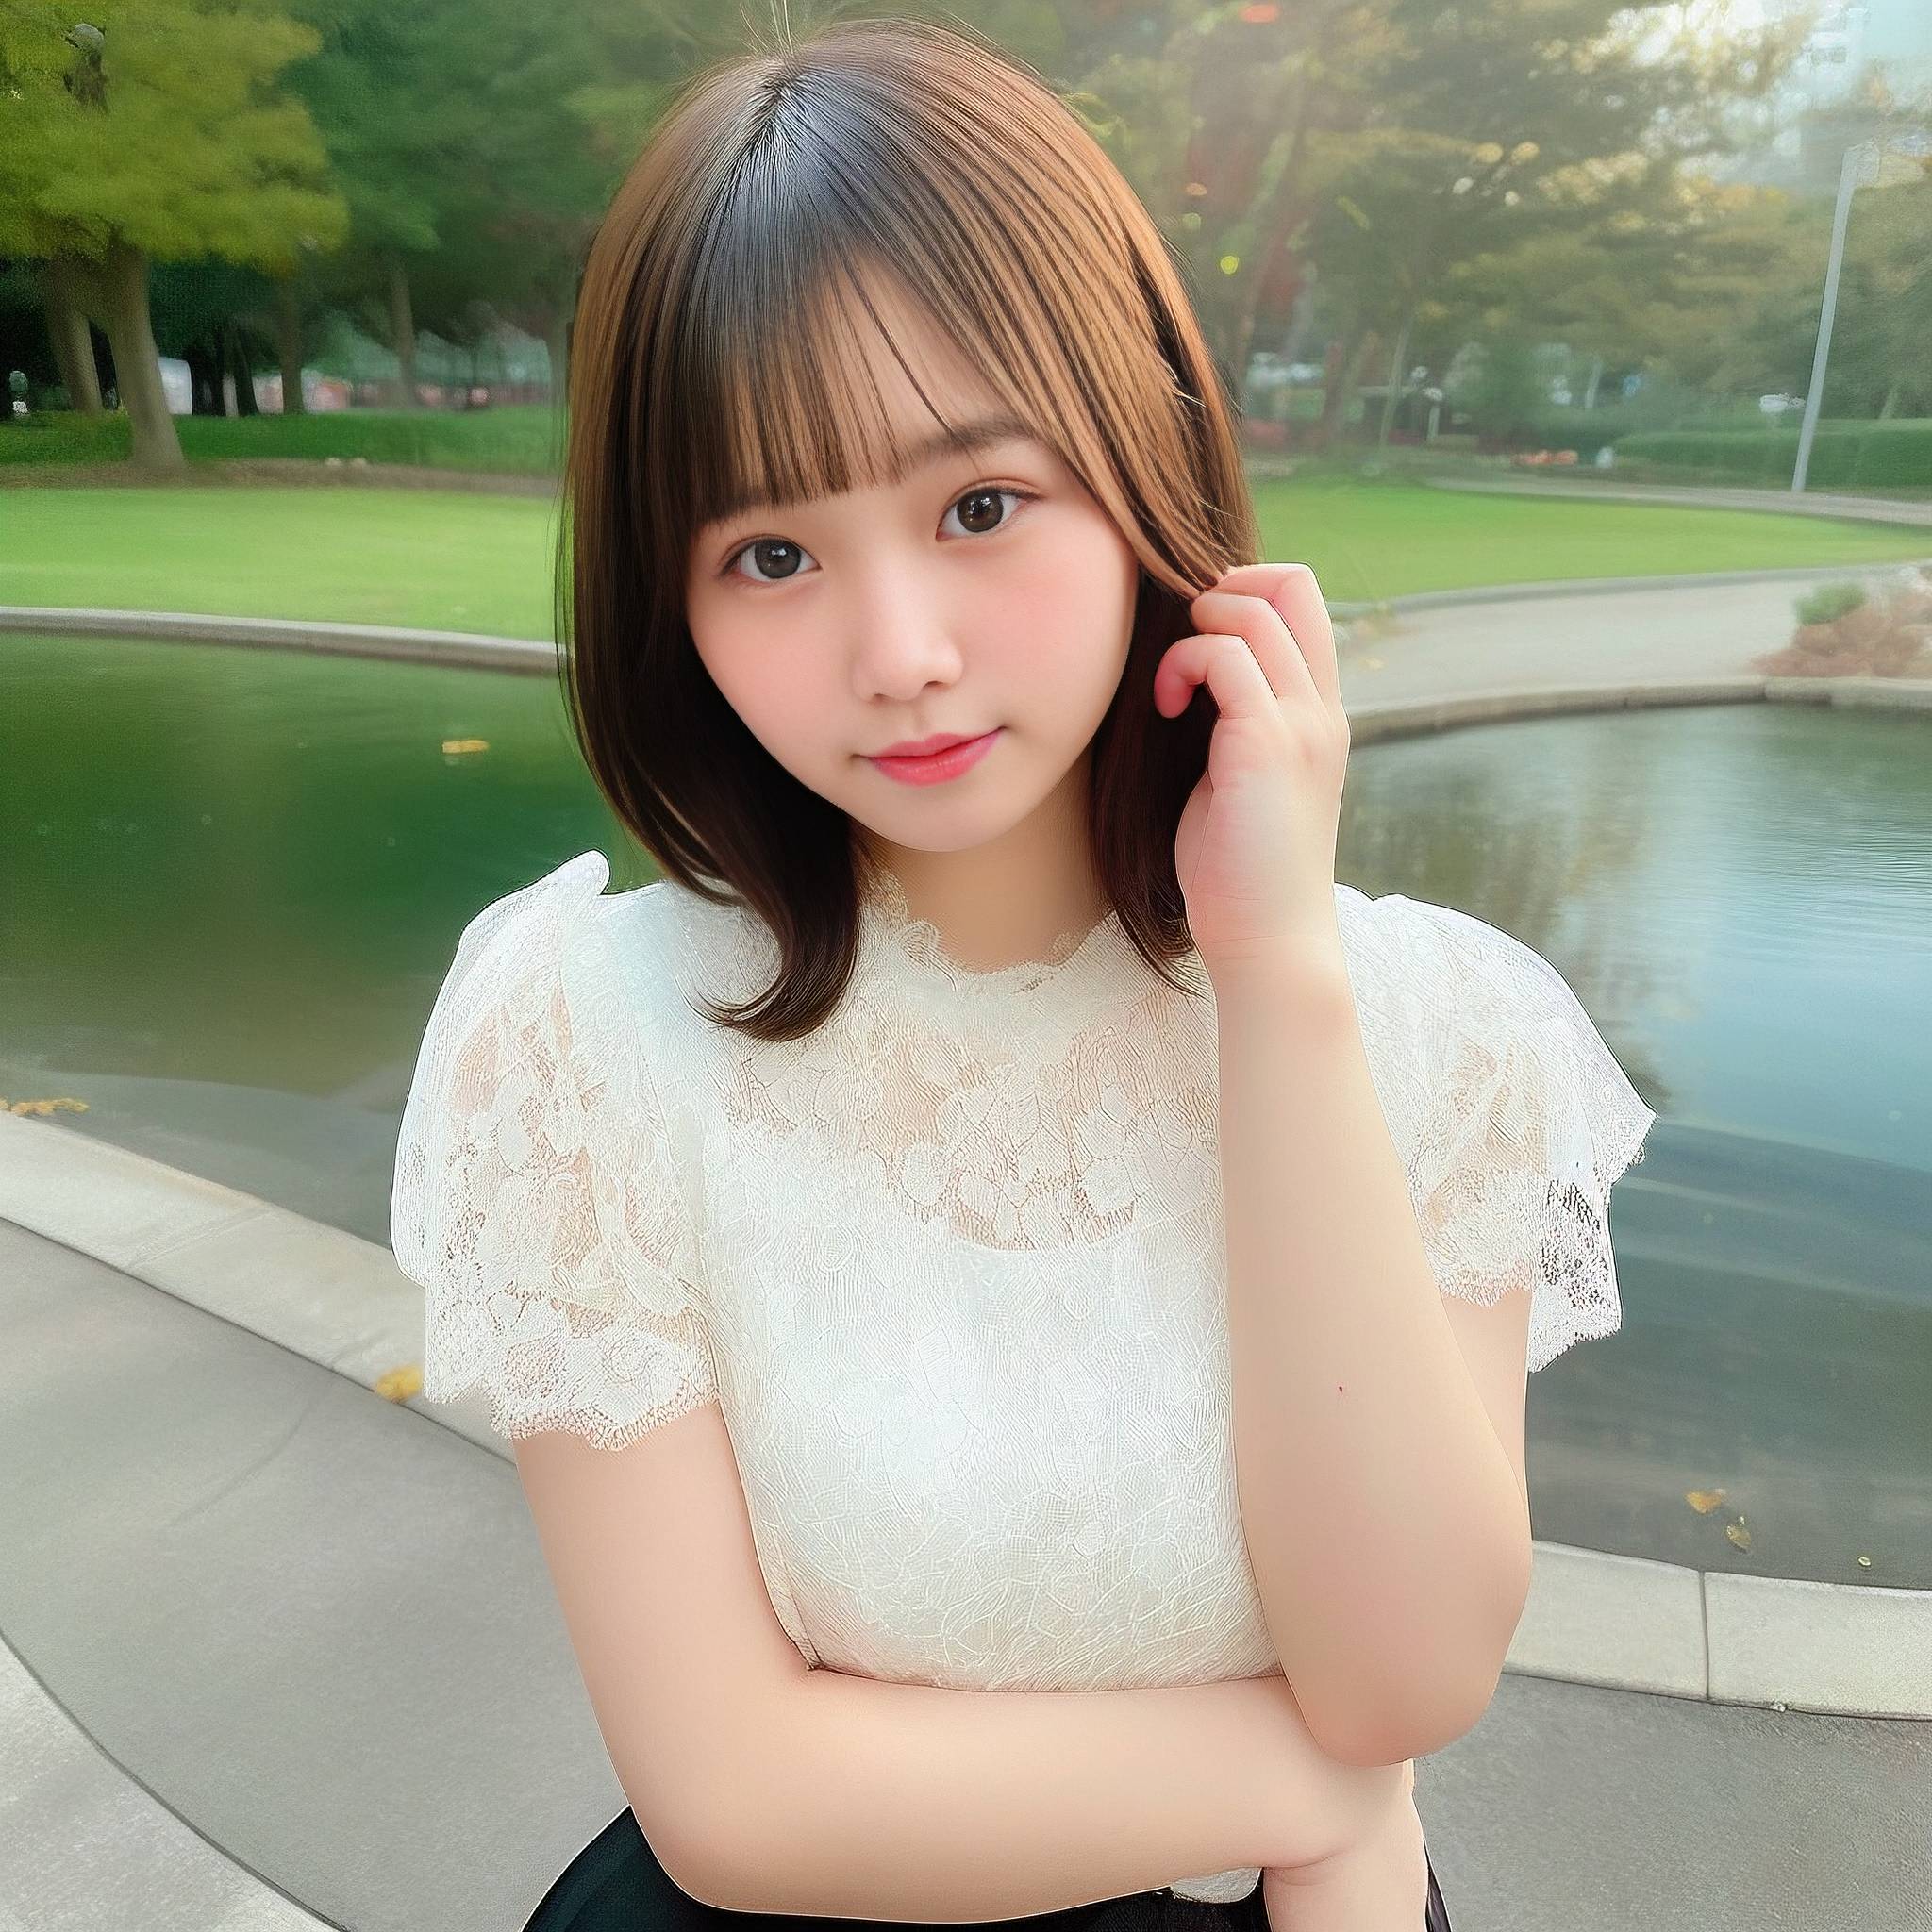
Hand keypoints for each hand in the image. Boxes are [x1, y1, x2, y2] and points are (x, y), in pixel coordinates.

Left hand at [1152, 562, 1348, 974]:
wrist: (1270, 941)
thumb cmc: (1239, 872)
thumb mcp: (1241, 779)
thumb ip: (1233, 723)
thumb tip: (1189, 677)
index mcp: (1320, 713)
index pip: (1304, 601)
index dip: (1244, 591)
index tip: (1195, 637)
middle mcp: (1321, 708)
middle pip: (1291, 584)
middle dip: (1220, 588)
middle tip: (1180, 645)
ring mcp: (1301, 722)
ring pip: (1253, 611)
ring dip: (1195, 629)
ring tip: (1169, 689)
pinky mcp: (1265, 743)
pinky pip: (1223, 655)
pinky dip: (1182, 664)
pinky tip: (1166, 707)